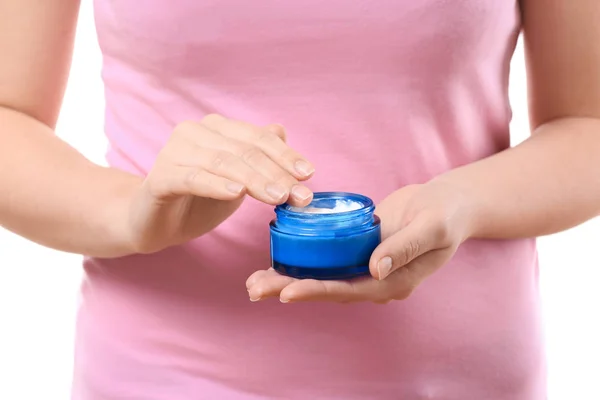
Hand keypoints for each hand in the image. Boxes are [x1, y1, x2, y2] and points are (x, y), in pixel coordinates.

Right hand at [127, 114, 314, 252]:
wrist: (154, 222)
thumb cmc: (199, 199)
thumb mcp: (238, 179)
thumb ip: (257, 156)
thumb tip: (280, 130)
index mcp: (216, 129)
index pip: (258, 138)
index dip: (286, 156)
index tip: (309, 175)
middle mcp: (194, 132)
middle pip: (245, 150)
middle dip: (277, 173)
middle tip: (300, 196)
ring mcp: (174, 152)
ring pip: (223, 163)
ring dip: (255, 181)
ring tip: (278, 197)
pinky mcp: (160, 177)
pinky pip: (193, 178)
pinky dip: (216, 185)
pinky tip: (237, 194)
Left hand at [246, 181, 474, 303]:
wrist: (447, 204)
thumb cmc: (445, 215)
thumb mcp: (432, 227)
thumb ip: (405, 247)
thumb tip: (375, 268)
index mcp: (393, 281)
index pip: (349, 290)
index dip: (316, 291)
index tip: (286, 292)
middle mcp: (375, 279)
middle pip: (327, 288)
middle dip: (290, 288)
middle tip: (253, 288)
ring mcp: (365, 265)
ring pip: (322, 275)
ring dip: (289, 277)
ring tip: (254, 279)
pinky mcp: (358, 248)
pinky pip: (327, 257)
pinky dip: (303, 258)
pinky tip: (278, 255)